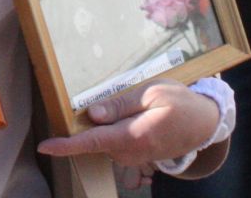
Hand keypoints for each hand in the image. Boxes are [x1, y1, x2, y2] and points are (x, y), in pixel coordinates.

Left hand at [39, 81, 221, 167]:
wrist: (205, 123)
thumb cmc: (180, 103)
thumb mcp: (151, 93)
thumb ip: (120, 104)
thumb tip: (91, 114)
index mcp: (133, 136)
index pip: (92, 142)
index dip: (66, 145)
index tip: (45, 146)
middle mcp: (131, 153)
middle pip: (96, 138)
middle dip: (93, 121)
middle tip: (123, 98)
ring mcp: (134, 157)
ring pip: (106, 139)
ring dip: (109, 124)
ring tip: (138, 105)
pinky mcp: (137, 156)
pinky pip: (116, 142)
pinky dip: (116, 129)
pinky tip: (136, 115)